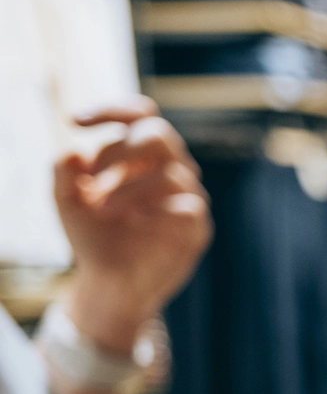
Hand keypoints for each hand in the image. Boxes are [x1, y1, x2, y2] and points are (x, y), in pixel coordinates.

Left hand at [53, 97, 210, 356]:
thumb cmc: (93, 237)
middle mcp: (167, 169)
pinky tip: (137, 222)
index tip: (75, 121)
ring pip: (171, 173)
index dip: (111, 110)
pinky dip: (158, 210)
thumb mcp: (66, 201)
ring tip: (104, 209)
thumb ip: (63, 171)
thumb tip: (76, 151)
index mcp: (139, 156)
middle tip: (92, 175)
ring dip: (130, 188)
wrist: (111, 283)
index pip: (140, 115)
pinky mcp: (196, 226)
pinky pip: (188, 206)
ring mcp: (186, 197)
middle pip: (160, 134)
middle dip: (122, 149)